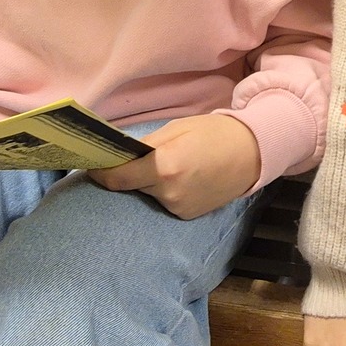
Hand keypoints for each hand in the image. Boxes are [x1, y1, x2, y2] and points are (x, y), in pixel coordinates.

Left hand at [88, 113, 259, 219]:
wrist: (253, 153)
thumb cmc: (214, 134)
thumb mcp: (176, 129)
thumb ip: (145, 146)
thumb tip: (118, 156)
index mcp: (164, 167)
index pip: (117, 178)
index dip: (101, 173)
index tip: (92, 166)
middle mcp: (169, 193)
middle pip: (132, 186)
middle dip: (128, 174)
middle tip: (134, 159)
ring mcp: (179, 207)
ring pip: (149, 195)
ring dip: (149, 183)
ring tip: (171, 166)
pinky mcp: (187, 215)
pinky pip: (166, 202)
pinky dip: (166, 192)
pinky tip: (184, 179)